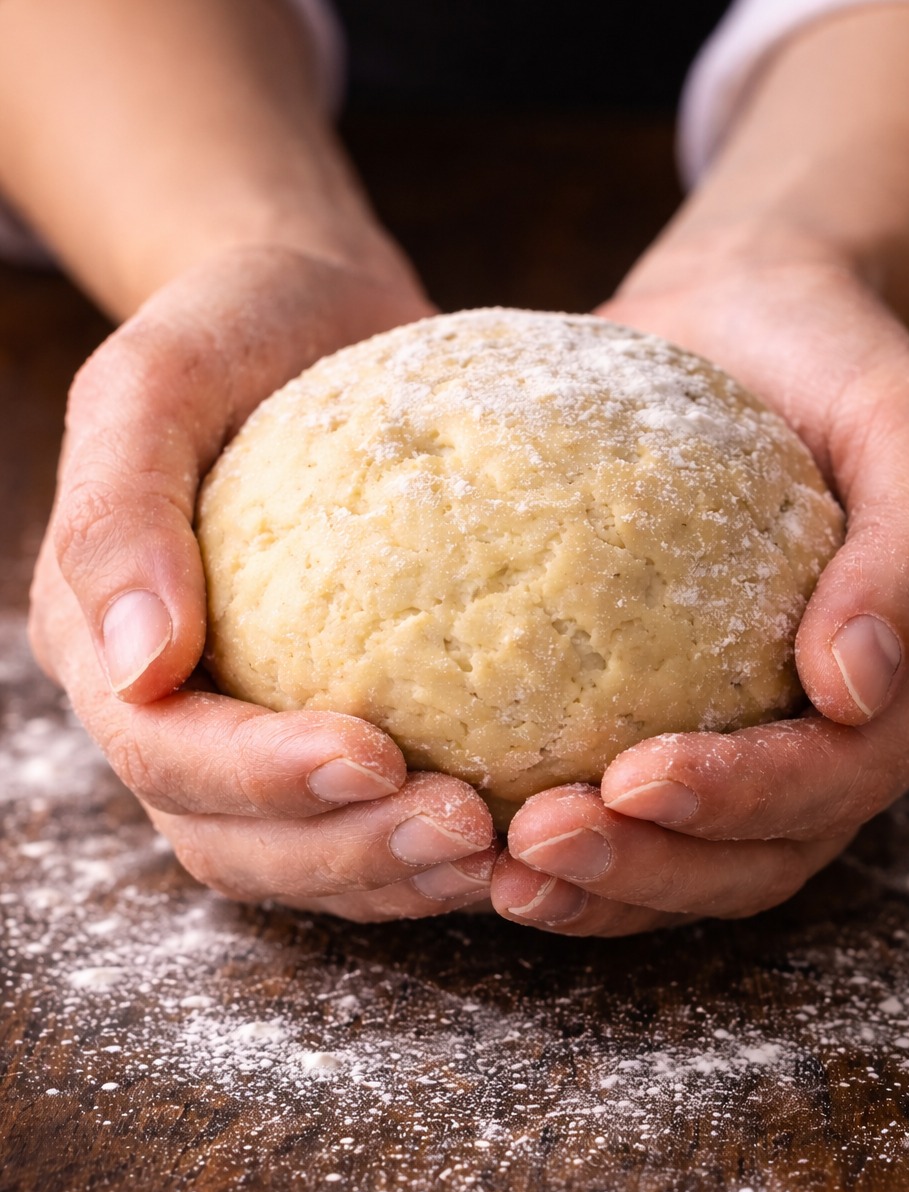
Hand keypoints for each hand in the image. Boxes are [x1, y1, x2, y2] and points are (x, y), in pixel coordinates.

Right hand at [30, 245, 496, 919]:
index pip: (165, 752)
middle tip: (463, 831)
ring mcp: (248, 730)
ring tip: (497, 847)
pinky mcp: (331, 722)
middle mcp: (170, 713)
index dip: (259, 779)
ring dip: (394, 872)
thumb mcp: (154, 381)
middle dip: (343, 854)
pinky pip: (371, 814)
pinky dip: (431, 840)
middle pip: (232, 840)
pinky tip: (517, 821)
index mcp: (107, 647)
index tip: (373, 757)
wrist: (304, 317)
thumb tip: (146, 665)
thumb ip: (121, 514)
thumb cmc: (228, 331)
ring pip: (301, 856)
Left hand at [489, 239, 908, 934]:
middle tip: (535, 847)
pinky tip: (483, 834)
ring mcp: (762, 743)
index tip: (634, 780)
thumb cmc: (832, 358)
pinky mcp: (682, 722)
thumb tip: (854, 686)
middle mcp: (842, 739)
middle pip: (761, 855)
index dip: (744, 799)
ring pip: (695, 864)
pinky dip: (572, 845)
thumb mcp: (903, 420)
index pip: (837, 777)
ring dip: (604, 887)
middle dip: (653, 868)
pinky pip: (633, 814)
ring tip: (503, 875)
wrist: (747, 321)